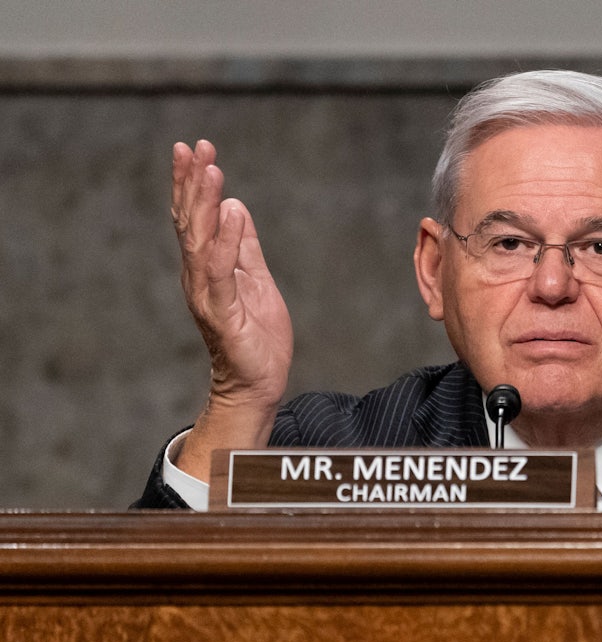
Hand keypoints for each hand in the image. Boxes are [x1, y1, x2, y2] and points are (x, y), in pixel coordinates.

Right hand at [171, 140, 293, 477]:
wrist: (258, 384)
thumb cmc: (256, 336)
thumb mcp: (255, 279)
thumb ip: (245, 245)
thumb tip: (236, 206)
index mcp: (207, 267)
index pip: (196, 218)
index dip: (194, 183)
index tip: (196, 148)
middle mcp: (199, 276)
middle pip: (191, 221)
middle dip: (192, 182)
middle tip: (194, 145)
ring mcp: (207, 293)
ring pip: (200, 240)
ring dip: (204, 203)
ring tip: (210, 168)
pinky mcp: (223, 312)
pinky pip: (222, 271)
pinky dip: (227, 240)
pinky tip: (234, 213)